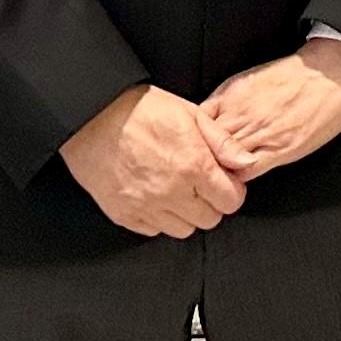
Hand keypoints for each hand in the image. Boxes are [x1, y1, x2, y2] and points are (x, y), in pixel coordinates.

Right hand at [59, 84, 248, 238]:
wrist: (93, 117)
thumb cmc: (143, 110)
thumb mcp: (192, 115)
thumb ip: (223, 143)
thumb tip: (246, 163)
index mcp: (193, 166)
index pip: (230, 201)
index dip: (232, 190)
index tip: (225, 181)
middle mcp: (171, 192)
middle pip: (208, 219)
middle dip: (212, 203)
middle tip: (202, 184)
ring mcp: (145, 207)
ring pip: (182, 230)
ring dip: (186, 214)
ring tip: (178, 190)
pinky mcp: (123, 214)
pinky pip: (152, 230)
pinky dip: (159, 218)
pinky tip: (156, 195)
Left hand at [198, 36, 340, 179]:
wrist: (334, 71)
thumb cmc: (298, 74)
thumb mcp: (252, 78)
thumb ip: (228, 102)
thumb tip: (211, 123)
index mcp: (232, 93)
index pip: (196, 125)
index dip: (193, 141)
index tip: (195, 150)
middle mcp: (241, 112)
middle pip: (205, 146)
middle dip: (200, 161)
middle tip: (199, 172)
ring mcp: (260, 131)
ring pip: (221, 162)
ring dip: (218, 173)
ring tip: (217, 180)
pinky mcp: (280, 148)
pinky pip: (246, 170)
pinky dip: (238, 179)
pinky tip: (239, 179)